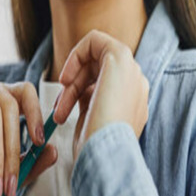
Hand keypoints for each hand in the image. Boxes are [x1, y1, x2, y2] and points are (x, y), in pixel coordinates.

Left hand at [54, 30, 149, 161]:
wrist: (106, 155)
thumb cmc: (96, 149)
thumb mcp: (93, 121)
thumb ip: (91, 101)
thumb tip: (81, 93)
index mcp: (134, 100)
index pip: (105, 83)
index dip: (82, 90)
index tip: (65, 107)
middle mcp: (137, 83)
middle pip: (99, 69)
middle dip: (74, 85)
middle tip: (59, 109)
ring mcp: (131, 69)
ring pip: (95, 56)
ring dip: (73, 78)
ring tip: (60, 106)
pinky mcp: (120, 57)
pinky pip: (95, 39)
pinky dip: (75, 55)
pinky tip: (66, 80)